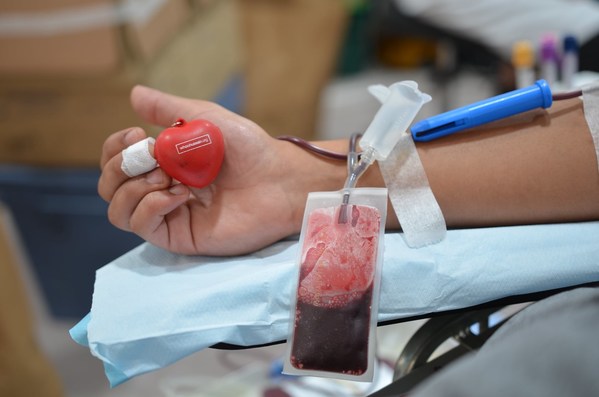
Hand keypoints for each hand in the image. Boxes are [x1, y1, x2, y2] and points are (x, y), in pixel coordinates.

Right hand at [98, 86, 345, 255]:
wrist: (279, 179)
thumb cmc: (249, 148)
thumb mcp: (206, 118)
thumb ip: (169, 109)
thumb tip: (134, 94)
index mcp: (164, 163)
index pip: (118, 162)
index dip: (114, 149)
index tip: (137, 135)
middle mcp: (162, 189)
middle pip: (109, 188)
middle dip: (118, 168)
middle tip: (152, 156)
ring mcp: (170, 214)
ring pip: (118, 211)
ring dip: (132, 189)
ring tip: (168, 177)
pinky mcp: (181, 236)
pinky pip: (143, 227)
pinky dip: (151, 207)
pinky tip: (178, 195)